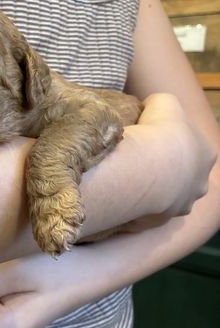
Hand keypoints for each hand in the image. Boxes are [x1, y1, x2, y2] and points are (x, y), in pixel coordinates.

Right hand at [137, 93, 215, 216]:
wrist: (143, 169)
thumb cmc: (157, 134)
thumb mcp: (163, 102)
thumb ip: (161, 103)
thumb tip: (149, 108)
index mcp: (206, 155)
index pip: (192, 150)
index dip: (171, 145)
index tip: (152, 142)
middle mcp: (199, 185)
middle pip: (183, 179)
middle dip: (167, 174)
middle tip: (142, 164)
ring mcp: (180, 207)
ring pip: (168, 200)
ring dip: (154, 194)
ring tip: (132, 184)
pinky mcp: (158, 222)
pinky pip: (146, 216)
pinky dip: (136, 209)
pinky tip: (123, 198)